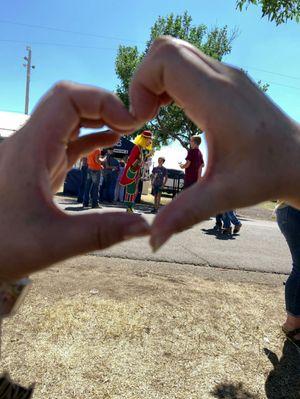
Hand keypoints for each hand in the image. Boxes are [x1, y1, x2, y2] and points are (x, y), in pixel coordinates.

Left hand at [0, 82, 148, 280]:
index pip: (67, 98)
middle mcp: (28, 143)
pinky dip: (90, 135)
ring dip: (97, 117)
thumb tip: (145, 228)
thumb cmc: (3, 248)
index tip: (131, 123)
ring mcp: (32, 154)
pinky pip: (66, 139)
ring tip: (127, 128)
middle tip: (133, 123)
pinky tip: (110, 141)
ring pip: (67, 117)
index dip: (103, 101)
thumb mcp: (53, 243)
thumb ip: (101, 233)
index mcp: (30, 150)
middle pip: (67, 100)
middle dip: (103, 104)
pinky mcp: (38, 166)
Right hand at [129, 36, 299, 249]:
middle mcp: (222, 77)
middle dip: (143, 80)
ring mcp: (226, 75)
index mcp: (218, 100)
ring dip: (155, 80)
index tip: (142, 121)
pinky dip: (169, 81)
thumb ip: (184, 215)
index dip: (140, 85)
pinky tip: (171, 110)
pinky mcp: (226, 80)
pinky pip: (187, 64)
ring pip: (175, 52)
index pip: (165, 59)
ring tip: (154, 114)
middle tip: (144, 117)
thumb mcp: (224, 196)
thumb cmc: (267, 175)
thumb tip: (151, 240)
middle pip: (165, 48)